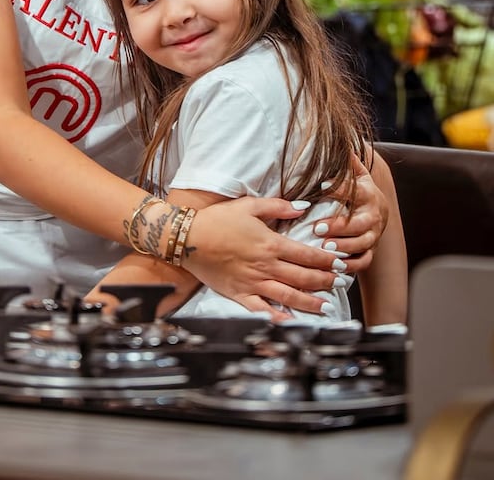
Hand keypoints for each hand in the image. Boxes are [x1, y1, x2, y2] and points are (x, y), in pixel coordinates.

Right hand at [185, 197, 340, 315]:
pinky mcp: (240, 295)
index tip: (341, 262)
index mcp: (271, 244)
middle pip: (304, 277)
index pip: (308, 254)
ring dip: (311, 302)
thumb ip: (278, 206)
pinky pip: (263, 311)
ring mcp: (254, 283)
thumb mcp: (249, 205)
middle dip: (326, 281)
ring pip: (290, 296)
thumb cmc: (218, 219)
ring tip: (327, 306)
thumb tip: (302, 207)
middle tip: (340, 283)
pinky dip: (279, 319)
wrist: (188, 238)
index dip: (327, 259)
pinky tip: (292, 323)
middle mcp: (266, 266)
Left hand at [317, 152, 390, 271]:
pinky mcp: (371, 250)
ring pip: (362, 244)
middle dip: (339, 226)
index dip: (339, 189)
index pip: (354, 191)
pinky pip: (364, 261)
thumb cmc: (360, 190)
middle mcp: (372, 216)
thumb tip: (340, 140)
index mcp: (367, 194)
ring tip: (325, 247)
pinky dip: (351, 265)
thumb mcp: (358, 173)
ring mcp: (373, 235)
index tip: (321, 188)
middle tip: (317, 228)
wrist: (380, 209)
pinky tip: (336, 266)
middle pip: (359, 223)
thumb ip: (349, 161)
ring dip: (344, 247)